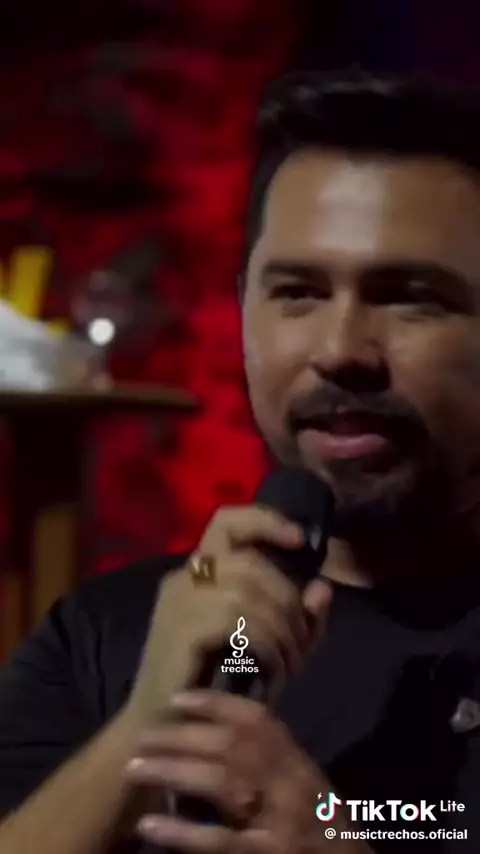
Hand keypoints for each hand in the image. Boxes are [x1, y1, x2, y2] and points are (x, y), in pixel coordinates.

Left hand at [126, 691, 365, 853]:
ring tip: (135, 768)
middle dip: (182, 736)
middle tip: (142, 735)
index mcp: (297, 762)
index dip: (215, 704)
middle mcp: (291, 783)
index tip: (177, 699)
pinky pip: (218, 841)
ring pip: (222, 783)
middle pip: (232, 746)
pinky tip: (148, 826)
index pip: (257, 720)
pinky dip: (180, 833)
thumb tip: (211, 738)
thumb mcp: (301, 787)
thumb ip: (268, 763)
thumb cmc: (320, 828)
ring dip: (173, 771)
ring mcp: (281, 820)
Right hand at [127, 505, 331, 725]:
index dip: (266, 520)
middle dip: (289, 602)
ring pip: (249, 591)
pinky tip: (271, 674)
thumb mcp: (270, 650)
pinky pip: (238, 621)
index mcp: (198, 574)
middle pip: (252, 563)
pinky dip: (266, 646)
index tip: (301, 539)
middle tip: (301, 646)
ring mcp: (178, 602)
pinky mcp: (181, 629)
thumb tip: (322, 588)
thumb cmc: (214, 690)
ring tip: (289, 665)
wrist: (163, 734)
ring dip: (282, 629)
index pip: (227, 521)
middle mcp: (183, 578)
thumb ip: (300, 620)